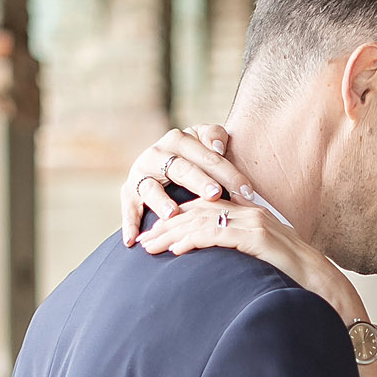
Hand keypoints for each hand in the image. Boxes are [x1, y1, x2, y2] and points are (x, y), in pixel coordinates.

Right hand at [121, 125, 252, 245]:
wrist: (164, 163)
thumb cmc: (196, 157)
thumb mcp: (206, 142)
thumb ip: (214, 137)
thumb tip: (217, 147)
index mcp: (180, 140)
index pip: (208, 156)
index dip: (229, 173)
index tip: (247, 191)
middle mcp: (158, 153)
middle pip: (182, 169)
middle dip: (199, 182)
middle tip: (215, 194)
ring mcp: (141, 173)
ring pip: (152, 187)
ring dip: (161, 201)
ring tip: (172, 214)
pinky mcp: (129, 192)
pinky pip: (129, 208)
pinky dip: (129, 223)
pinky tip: (132, 240)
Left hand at [140, 196, 368, 325]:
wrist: (329, 291)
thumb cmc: (298, 284)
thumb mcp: (264, 264)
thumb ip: (243, 257)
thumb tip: (221, 269)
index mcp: (253, 217)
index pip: (207, 210)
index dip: (178, 220)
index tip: (155, 234)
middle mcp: (254, 214)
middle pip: (199, 211)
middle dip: (167, 225)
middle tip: (142, 241)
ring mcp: (257, 224)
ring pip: (203, 220)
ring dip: (172, 233)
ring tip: (150, 247)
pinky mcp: (260, 239)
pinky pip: (219, 234)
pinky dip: (194, 240)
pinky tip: (177, 251)